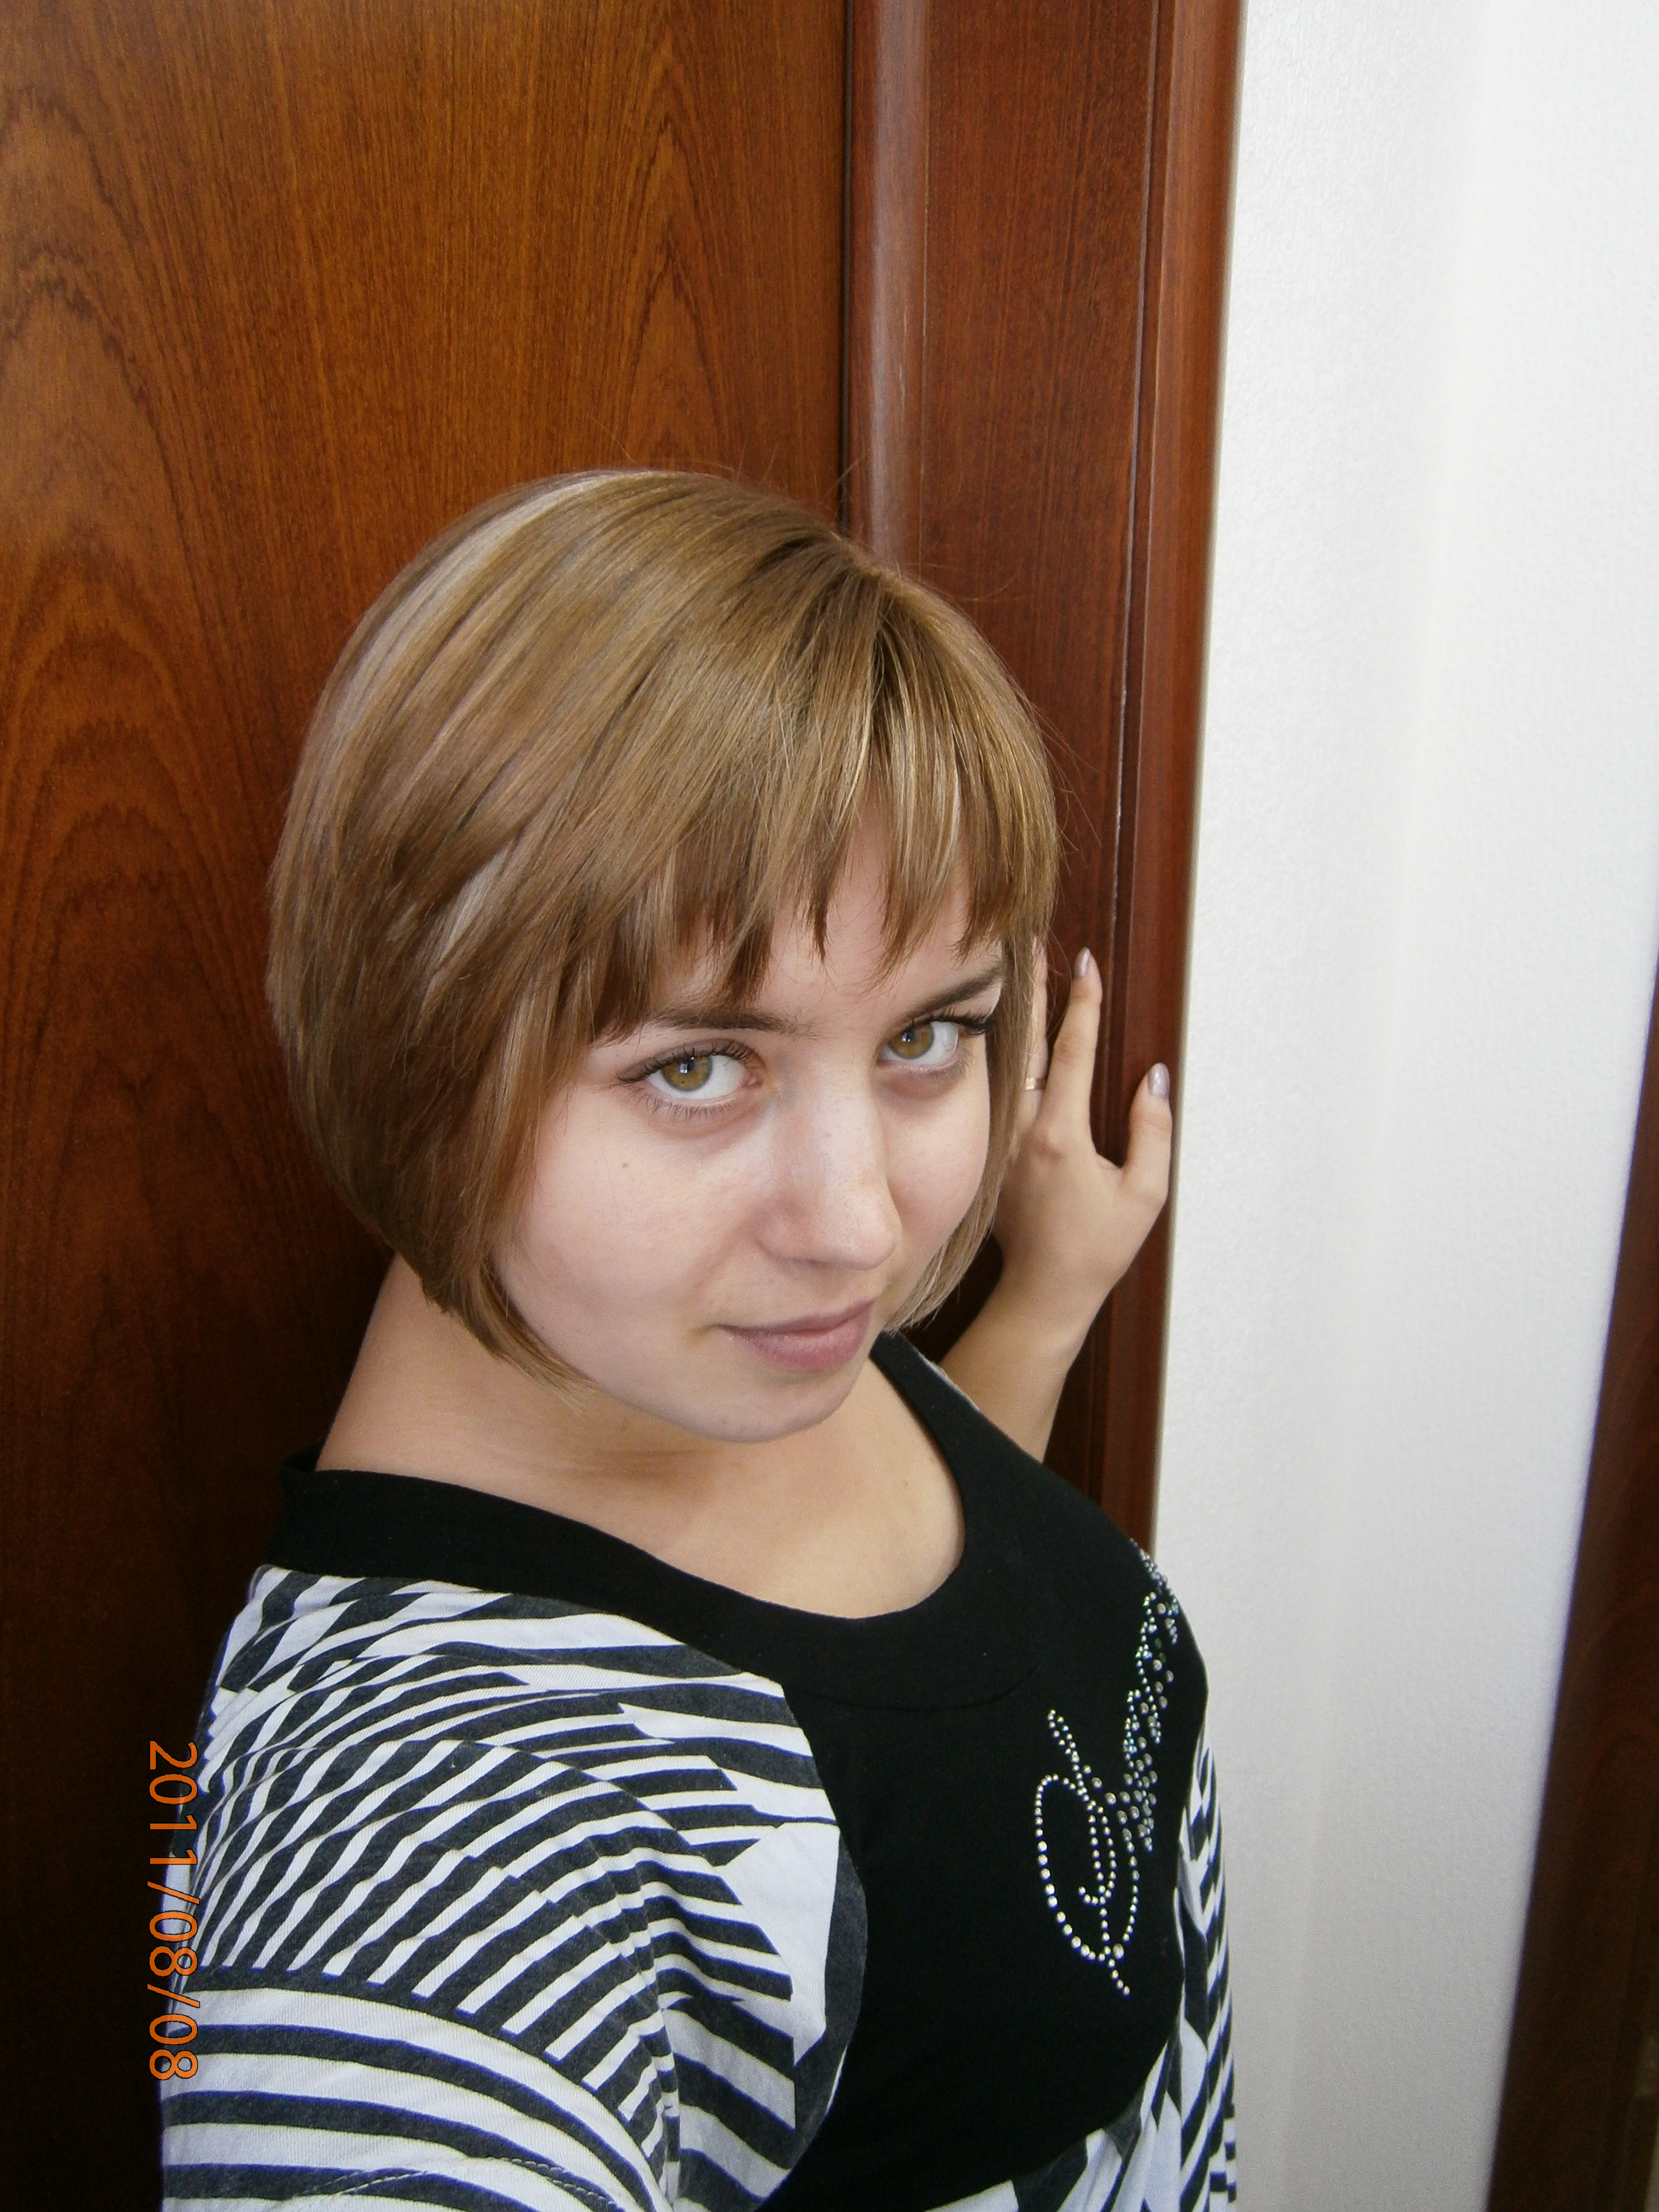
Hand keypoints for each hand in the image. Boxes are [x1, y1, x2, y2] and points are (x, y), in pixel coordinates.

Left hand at [992, 946, 1172, 1359]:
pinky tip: (1004, 1033)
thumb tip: (1155, 1079)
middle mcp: (1025, 1130)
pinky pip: (998, 1091)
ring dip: (1012, 1018)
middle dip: (1030, 990)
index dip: (1082, 1005)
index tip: (1087, 964)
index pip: (1073, 1053)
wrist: (1045, 1289)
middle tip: (1031, 942)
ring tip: (1015, 973)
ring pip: (1005, 1063)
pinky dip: (1002, 1056)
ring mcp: (1003, 1140)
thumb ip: (1154, 1133)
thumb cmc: (1098, 1247)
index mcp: (1062, 1135)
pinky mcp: (994, 1151)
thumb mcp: (1145, 1195)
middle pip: (1023, 1044)